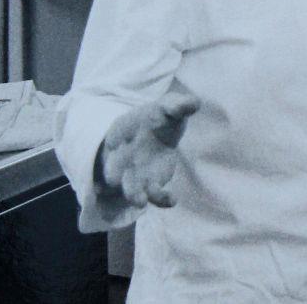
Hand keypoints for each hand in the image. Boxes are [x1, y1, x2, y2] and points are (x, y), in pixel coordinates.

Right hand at [96, 88, 200, 207]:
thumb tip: (194, 103)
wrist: (159, 131)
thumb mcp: (169, 106)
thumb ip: (178, 105)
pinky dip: (162, 199)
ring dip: (133, 195)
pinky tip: (172, 199)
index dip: (114, 142)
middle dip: (113, 173)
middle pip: (115, 167)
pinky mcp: (153, 183)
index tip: (114, 144)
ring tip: (139, 202)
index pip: (115, 137)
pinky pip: (155, 195)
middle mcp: (125, 155)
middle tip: (112, 180)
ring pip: (131, 187)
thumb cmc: (160, 116)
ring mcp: (137, 172)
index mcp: (124, 131)